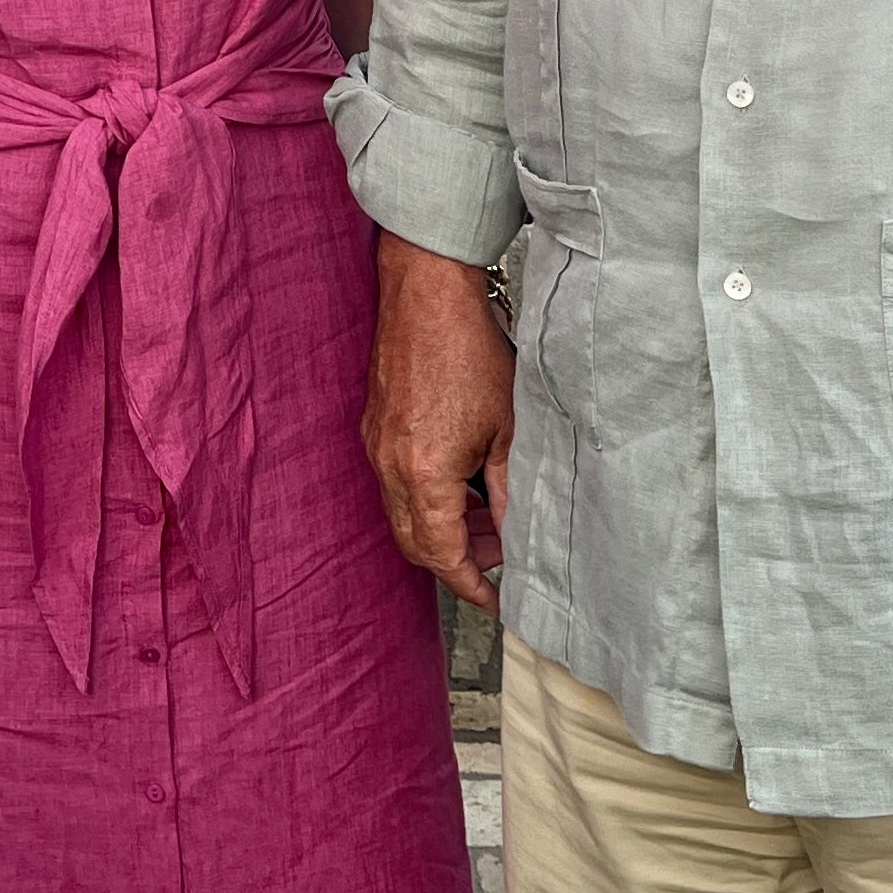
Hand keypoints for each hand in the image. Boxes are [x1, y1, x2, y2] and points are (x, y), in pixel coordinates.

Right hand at [366, 233, 514, 611]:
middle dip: (457, 560)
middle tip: (499, 555)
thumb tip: (517, 538)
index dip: (472, 585)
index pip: (442, 556)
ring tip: (486, 514)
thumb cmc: (469, 350)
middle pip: (415, 544)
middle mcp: (389, 466)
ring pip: (403, 514)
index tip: (497, 599)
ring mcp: (376, 445)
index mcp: (423, 474)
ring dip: (442, 527)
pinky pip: (394, 483)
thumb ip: (508, 493)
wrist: (426, 292)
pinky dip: (425, 497)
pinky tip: (460, 479)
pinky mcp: (374, 427)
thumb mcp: (507, 430)